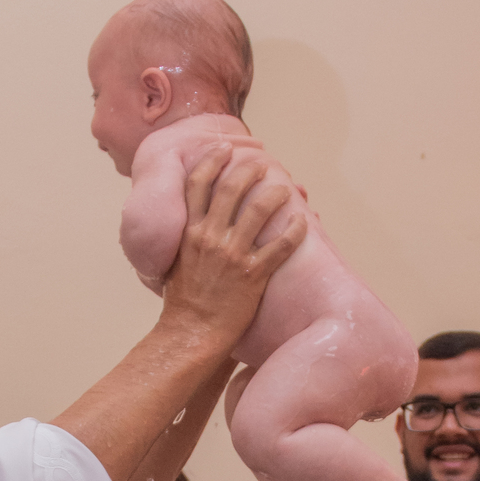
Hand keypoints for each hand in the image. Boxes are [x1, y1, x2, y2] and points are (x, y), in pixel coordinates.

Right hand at [162, 147, 307, 351]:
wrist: (191, 332)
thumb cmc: (183, 302)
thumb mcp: (175, 262)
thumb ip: (185, 239)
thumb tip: (193, 223)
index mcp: (188, 232)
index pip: (197, 184)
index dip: (213, 161)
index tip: (226, 148)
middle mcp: (209, 238)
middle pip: (232, 188)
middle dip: (250, 169)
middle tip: (263, 163)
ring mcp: (232, 256)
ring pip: (258, 211)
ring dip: (276, 194)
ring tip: (287, 188)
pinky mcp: (252, 275)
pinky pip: (280, 246)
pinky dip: (295, 231)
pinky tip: (304, 222)